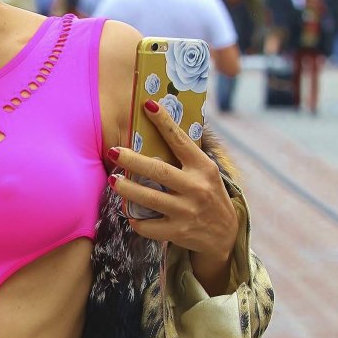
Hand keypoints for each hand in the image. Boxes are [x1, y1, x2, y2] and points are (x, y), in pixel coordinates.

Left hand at [106, 99, 238, 265]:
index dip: (164, 122)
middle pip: (158, 171)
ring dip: (127, 189)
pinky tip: (131, 212)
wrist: (224, 233)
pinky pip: (148, 226)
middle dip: (132, 160)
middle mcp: (196, 188)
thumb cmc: (208, 194)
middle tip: (113, 151)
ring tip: (113, 180)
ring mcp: (187, 211)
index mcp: (203, 167)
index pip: (180, 140)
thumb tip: (160, 127)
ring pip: (149, 198)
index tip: (147, 105)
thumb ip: (186, 157)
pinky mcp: (178, 231)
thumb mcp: (206, 172)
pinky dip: (136, 220)